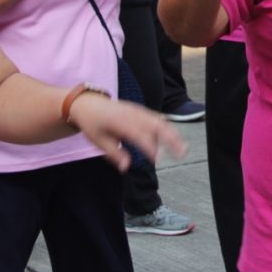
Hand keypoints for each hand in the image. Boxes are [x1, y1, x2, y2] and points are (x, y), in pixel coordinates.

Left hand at [68, 95, 186, 170]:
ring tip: (183, 147)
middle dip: (171, 139)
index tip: (158, 160)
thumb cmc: (92, 123)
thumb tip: (126, 168)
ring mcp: (138, 110)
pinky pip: (157, 118)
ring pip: (160, 121)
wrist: (87, 103)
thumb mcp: (98, 141)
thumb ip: (114, 154)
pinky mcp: (141, 110)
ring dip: (173, 134)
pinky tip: (175, 138)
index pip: (139, 135)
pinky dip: (167, 128)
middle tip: (182, 153)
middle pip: (156, 125)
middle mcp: (133, 114)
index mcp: (121, 122)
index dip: (150, 147)